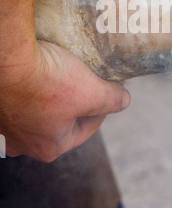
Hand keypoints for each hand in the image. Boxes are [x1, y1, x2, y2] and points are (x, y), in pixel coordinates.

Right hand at [0, 40, 129, 161]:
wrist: (6, 59)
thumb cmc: (48, 80)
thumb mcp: (92, 91)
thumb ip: (112, 100)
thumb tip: (124, 100)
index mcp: (50, 148)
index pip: (86, 129)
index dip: (102, 108)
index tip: (108, 91)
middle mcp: (23, 144)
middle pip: (62, 122)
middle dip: (76, 102)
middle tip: (85, 82)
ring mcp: (6, 126)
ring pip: (40, 111)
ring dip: (52, 96)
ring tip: (62, 75)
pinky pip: (21, 100)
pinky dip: (32, 89)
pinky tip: (38, 74)